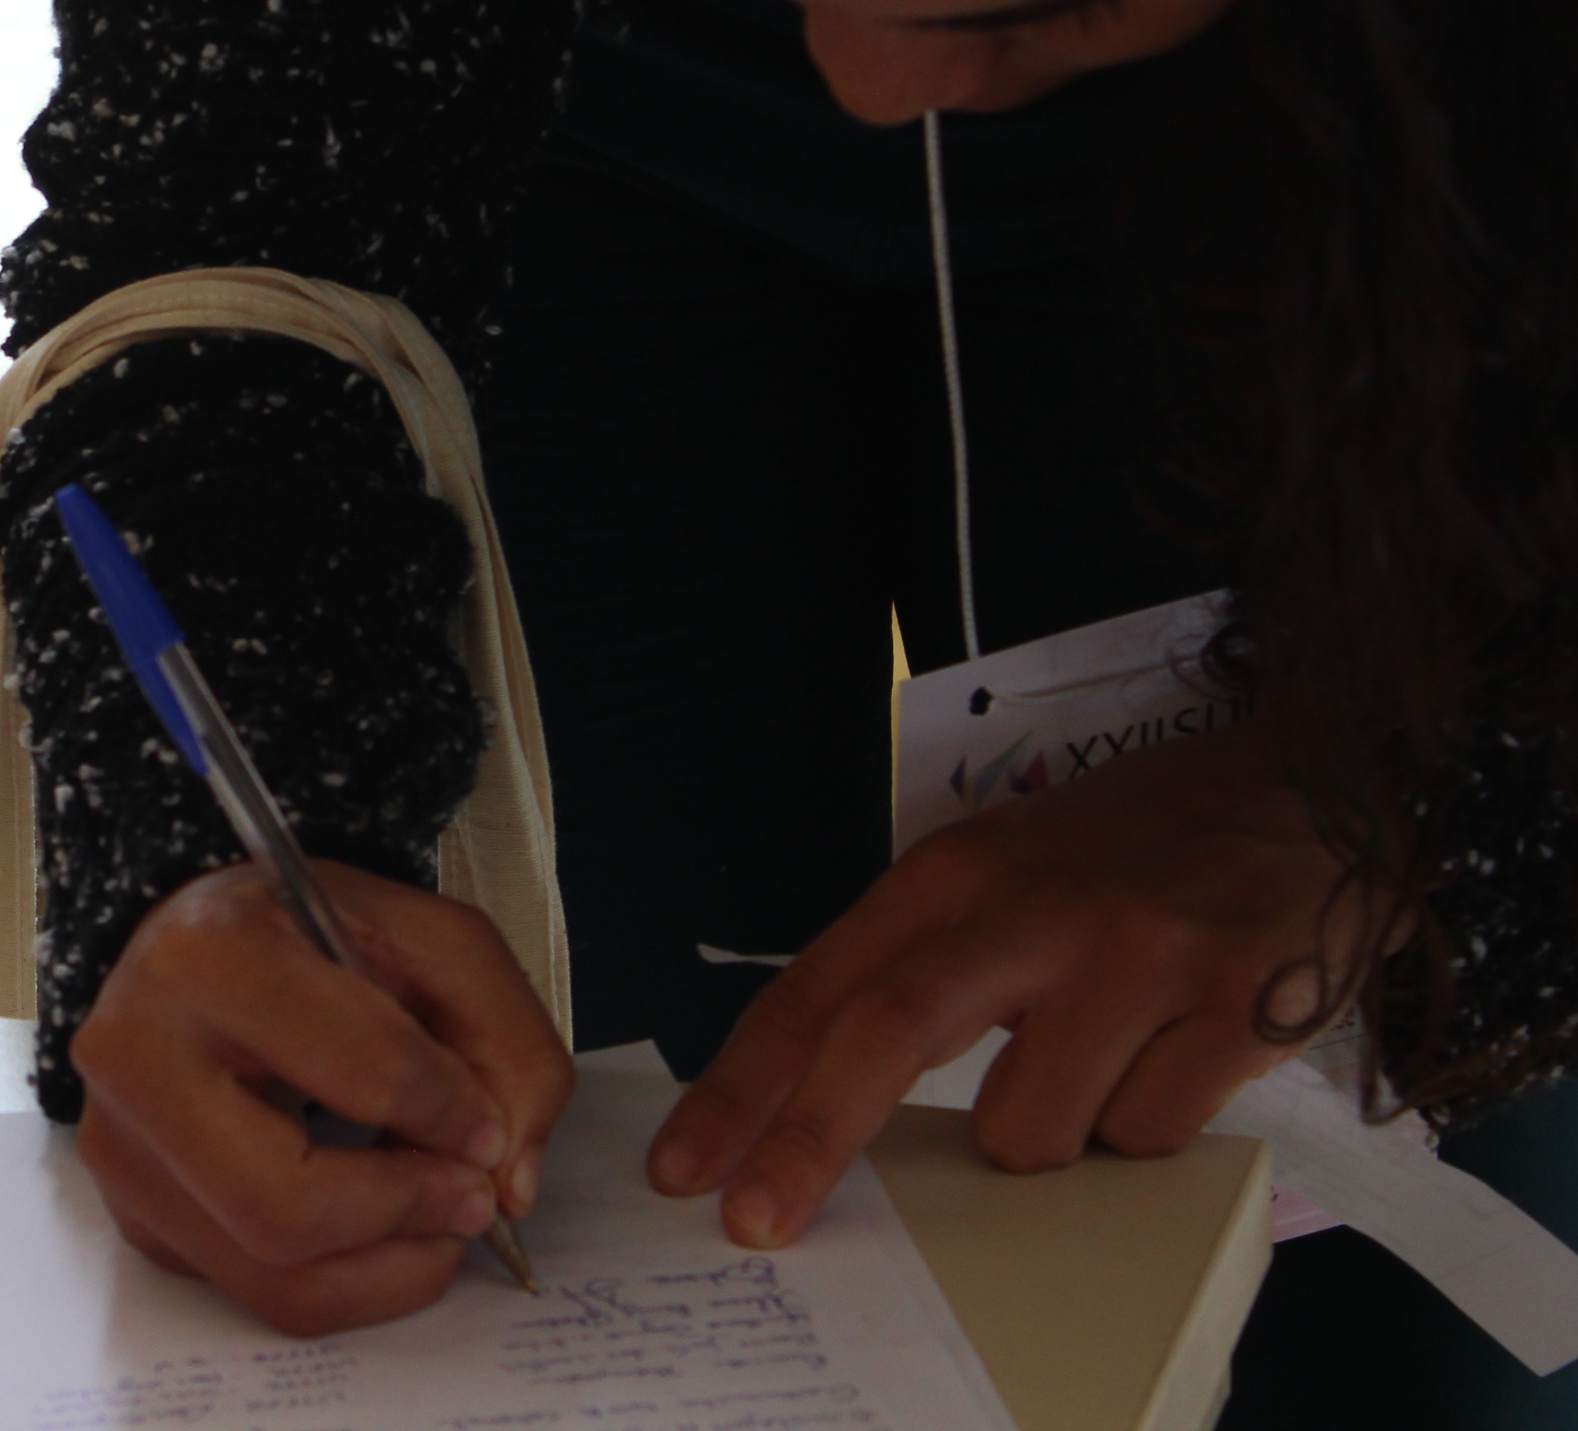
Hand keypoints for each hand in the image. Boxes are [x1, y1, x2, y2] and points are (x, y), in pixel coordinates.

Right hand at [71, 859, 573, 1336]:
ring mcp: (117, 1146)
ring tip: (434, 1221)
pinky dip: (338, 1281)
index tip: (484, 1123)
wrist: (189, 942)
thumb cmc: (305, 933)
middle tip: (470, 1197)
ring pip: (272, 1277)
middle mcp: (133, 1057)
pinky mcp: (130, 1211)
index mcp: (206, 957)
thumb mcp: (424, 938)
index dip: (456, 1113)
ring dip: (387, 1269)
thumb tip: (510, 1182)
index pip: (365, 1072)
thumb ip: (504, 1038)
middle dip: (410, 1215)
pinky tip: (367, 1222)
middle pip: (289, 1209)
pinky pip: (250, 1294)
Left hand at [650, 722, 1359, 1246]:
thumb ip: (925, 965)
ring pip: (1030, 1129)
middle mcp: (1034, 908)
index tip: (687, 1162)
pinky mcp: (1233, 1011)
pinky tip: (1175, 1054)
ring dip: (1046, 1138)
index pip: (820, 987)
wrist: (1319, 789)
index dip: (743, 1083)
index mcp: (957, 874)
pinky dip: (1143, 1127)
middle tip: (758, 1218)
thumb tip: (824, 1099)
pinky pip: (1144, 1136)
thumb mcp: (1008, 869)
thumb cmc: (1136, 848)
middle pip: (886, 1035)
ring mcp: (1137, 957)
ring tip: (1100, 1058)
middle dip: (808, 1140)